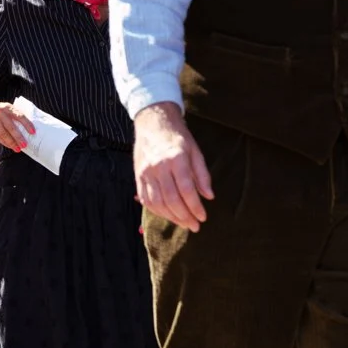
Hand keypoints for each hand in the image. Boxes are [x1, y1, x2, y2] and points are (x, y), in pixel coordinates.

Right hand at [0, 101, 35, 152]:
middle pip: (10, 127)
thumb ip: (15, 115)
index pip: (19, 116)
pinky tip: (10, 146)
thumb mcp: (6, 108)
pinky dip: (4, 142)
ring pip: (3, 134)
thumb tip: (28, 128)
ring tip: (18, 149)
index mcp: (7, 107)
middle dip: (18, 137)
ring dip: (11, 143)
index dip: (27, 124)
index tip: (33, 132)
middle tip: (25, 145)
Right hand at [133, 102, 213, 232]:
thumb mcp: (195, 150)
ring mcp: (146, 172)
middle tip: (195, 226)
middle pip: (171, 199)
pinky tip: (168, 215)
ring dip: (171, 217)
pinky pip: (146, 199)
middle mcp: (159, 166)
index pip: (187, 189)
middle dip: (184, 216)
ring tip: (183, 223)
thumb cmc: (178, 136)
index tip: (203, 217)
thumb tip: (209, 196)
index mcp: (176, 158)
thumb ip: (202, 174)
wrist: (153, 122)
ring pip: (158, 203)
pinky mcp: (138, 176)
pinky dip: (158, 211)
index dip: (195, 206)